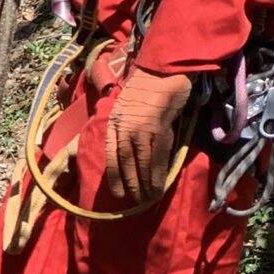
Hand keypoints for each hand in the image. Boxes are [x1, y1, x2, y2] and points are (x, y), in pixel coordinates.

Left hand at [102, 69, 193, 205]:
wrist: (162, 71)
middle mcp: (124, 129)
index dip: (115, 177)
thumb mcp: (124, 108)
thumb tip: (126, 152)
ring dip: (144, 185)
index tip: (118, 193)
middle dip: (130, 185)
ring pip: (140, 164)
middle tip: (136, 202)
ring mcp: (141, 130)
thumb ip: (122, 128)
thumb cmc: (145, 89)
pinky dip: (157, 175)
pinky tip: (158, 187)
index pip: (110, 156)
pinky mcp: (159, 130)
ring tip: (148, 200)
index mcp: (113, 124)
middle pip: (125, 163)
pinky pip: (156, 158)